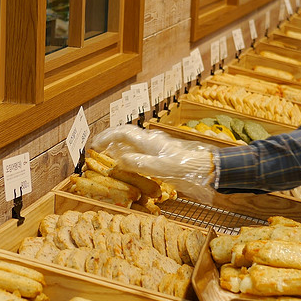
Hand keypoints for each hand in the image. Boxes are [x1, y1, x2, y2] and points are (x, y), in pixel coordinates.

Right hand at [92, 125, 217, 201]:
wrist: (205, 168)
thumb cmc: (184, 168)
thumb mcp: (159, 168)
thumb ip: (138, 163)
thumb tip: (119, 159)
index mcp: (149, 141)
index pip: (122, 132)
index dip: (106, 137)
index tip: (94, 146)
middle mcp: (151, 140)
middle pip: (126, 135)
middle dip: (109, 139)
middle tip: (97, 149)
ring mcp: (156, 146)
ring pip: (132, 142)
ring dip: (118, 146)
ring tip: (108, 156)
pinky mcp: (161, 153)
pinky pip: (140, 150)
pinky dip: (129, 153)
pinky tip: (128, 163)